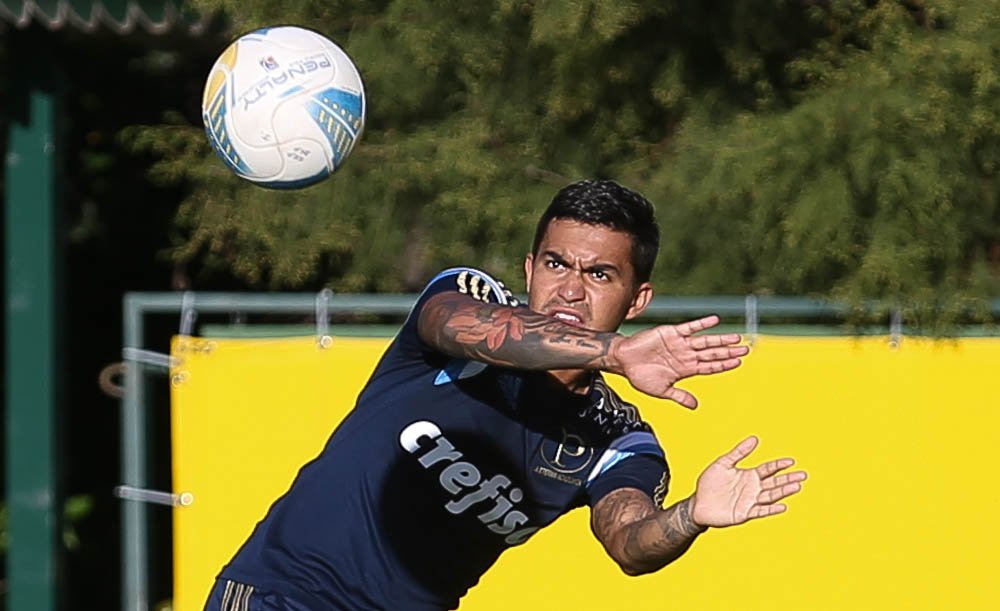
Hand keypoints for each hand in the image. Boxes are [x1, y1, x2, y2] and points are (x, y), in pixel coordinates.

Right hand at [612, 315, 748, 407]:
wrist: (623, 361)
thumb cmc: (640, 376)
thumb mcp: (662, 390)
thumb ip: (679, 396)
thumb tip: (695, 406)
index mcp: (686, 369)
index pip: (710, 367)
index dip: (724, 365)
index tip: (738, 362)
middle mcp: (686, 355)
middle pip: (712, 353)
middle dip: (729, 352)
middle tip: (746, 349)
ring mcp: (680, 344)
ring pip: (705, 341)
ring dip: (721, 339)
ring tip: (736, 338)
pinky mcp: (671, 333)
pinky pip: (690, 327)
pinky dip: (702, 324)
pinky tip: (714, 321)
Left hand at [691, 436, 806, 527]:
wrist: (698, 503)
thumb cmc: (709, 483)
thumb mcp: (723, 463)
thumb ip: (739, 452)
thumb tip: (755, 438)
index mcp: (749, 475)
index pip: (768, 469)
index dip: (779, 465)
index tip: (791, 461)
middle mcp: (753, 488)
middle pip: (774, 482)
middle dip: (788, 478)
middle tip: (803, 475)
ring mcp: (750, 501)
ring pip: (771, 495)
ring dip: (784, 492)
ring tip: (797, 486)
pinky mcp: (744, 513)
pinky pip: (760, 511)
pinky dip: (771, 509)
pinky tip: (783, 506)